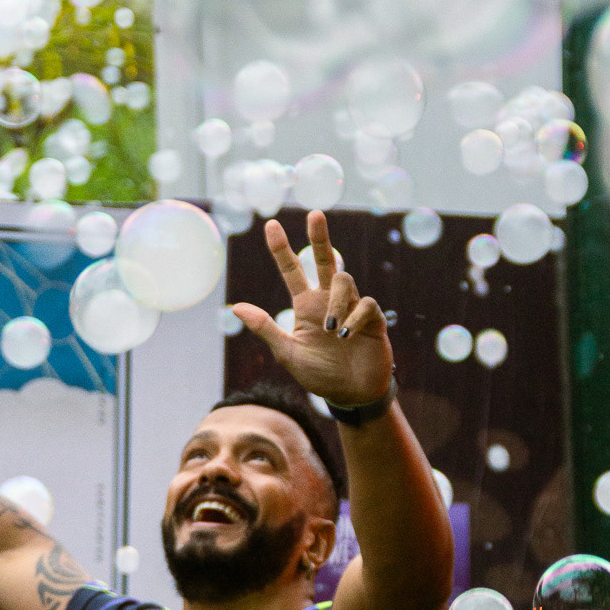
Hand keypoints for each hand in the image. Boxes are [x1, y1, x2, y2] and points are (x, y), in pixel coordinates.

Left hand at [231, 211, 392, 411]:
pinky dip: (354, 318)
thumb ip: (266, 329)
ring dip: (336, 303)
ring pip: (344, 281)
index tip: (270, 224)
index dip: (281, 249)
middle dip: (319, 237)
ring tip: (332, 332)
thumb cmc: (320, 375)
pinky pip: (365, 305)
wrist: (352, 396)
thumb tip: (237, 307)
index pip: (292, 270)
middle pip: (325, 259)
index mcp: (305, 306)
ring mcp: (351, 307)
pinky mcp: (373, 319)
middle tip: (314, 214)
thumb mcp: (288, 354)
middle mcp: (328, 301)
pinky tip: (346, 336)